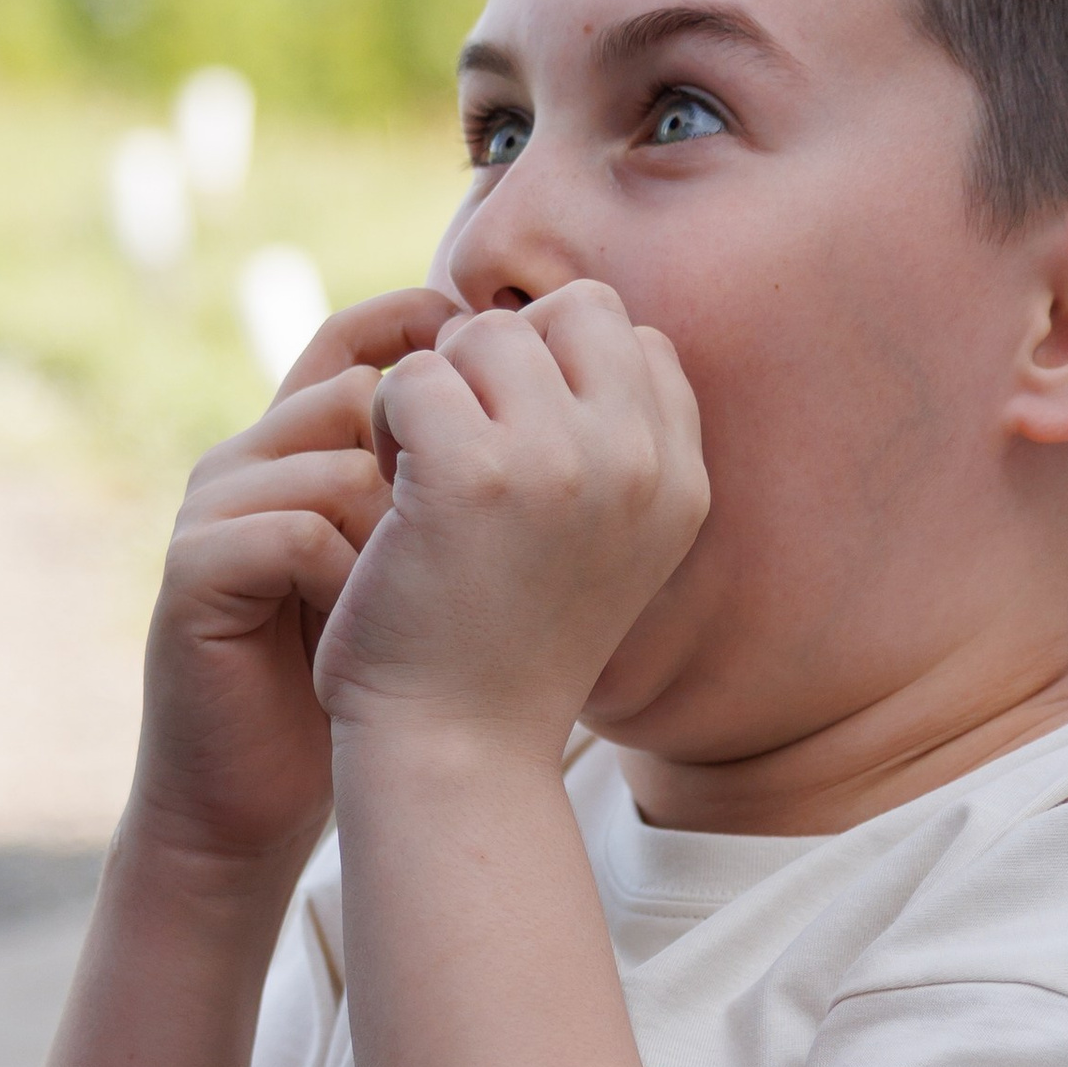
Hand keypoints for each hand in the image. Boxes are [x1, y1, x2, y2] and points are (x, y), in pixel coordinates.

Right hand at [127, 288, 455, 869]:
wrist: (257, 792)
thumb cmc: (356, 683)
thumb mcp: (423, 570)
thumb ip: (458, 493)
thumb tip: (569, 419)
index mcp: (298, 452)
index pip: (354, 345)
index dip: (422, 331)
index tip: (501, 367)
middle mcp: (247, 461)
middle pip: (356, 397)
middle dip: (431, 472)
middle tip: (456, 553)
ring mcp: (212, 508)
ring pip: (336, 464)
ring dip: (395, 537)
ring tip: (409, 602)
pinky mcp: (192, 566)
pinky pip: (298, 531)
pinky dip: (348, 581)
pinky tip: (366, 628)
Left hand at [312, 282, 707, 758]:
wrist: (457, 751)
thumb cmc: (507, 650)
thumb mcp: (603, 545)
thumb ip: (610, 445)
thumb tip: (562, 329)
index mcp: (681, 480)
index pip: (633, 338)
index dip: (558, 373)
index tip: (519, 452)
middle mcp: (639, 462)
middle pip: (566, 315)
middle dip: (500, 365)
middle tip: (463, 453)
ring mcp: (561, 462)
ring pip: (484, 335)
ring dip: (437, 390)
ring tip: (425, 476)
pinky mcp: (473, 472)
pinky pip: (415, 375)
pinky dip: (386, 420)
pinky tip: (392, 492)